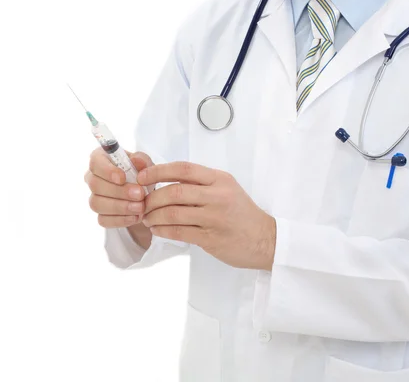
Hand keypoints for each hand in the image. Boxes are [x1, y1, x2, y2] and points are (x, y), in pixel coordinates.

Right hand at [85, 148, 153, 248]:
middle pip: (95, 184)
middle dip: (119, 191)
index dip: (107, 171)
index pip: (95, 162)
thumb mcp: (146, 165)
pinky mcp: (100, 215)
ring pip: (97, 203)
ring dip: (120, 206)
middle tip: (139, 194)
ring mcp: (95, 197)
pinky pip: (103, 220)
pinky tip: (135, 217)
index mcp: (101, 160)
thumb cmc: (141, 175)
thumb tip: (136, 159)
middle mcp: (93, 178)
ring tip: (140, 207)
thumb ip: (142, 160)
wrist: (145, 195)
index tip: (122, 178)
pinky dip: (120, 219)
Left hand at [138, 162, 276, 270]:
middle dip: (152, 198)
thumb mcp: (226, 189)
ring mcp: (215, 218)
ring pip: (174, 213)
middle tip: (142, 203)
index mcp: (219, 179)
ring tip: (147, 218)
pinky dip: (163, 230)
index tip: (142, 177)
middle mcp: (217, 195)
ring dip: (154, 216)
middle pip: (175, 191)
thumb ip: (200, 183)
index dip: (158, 171)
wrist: (266, 239)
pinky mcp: (211, 238)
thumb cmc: (241, 213)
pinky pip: (179, 232)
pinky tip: (157, 230)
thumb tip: (164, 180)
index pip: (183, 169)